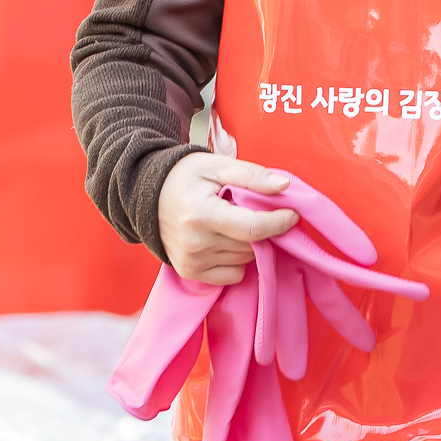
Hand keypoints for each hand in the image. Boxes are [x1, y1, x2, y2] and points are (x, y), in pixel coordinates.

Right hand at [157, 153, 296, 284]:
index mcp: (202, 214)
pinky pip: (232, 274)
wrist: (148, 195)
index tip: (292, 213)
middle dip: (264, 229)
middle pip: (252, 245)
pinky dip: (237, 259)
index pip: (254, 228)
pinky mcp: (190, 272)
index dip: (280, 222)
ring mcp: (192, 261)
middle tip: (256, 211)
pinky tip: (226, 239)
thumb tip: (284, 187)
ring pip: (245, 260)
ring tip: (235, 221)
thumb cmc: (184, 176)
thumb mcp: (218, 166)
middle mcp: (195, 243)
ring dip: (251, 244)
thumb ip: (253, 176)